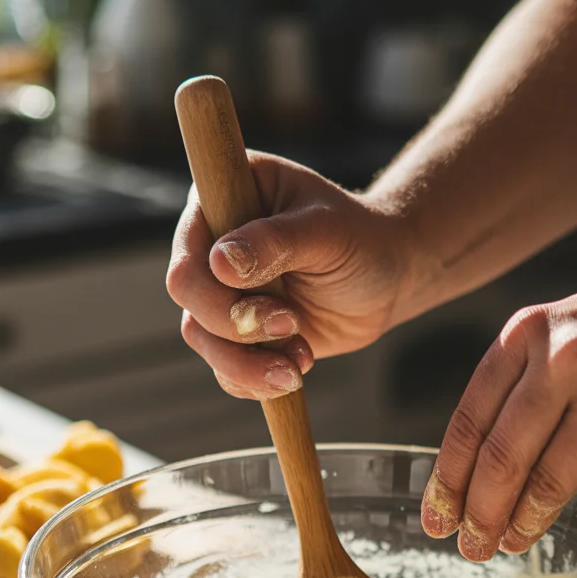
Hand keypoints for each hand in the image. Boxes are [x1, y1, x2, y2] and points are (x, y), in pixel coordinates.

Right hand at [167, 152, 407, 398]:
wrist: (388, 279)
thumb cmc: (360, 239)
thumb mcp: (326, 231)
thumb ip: (275, 242)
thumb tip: (219, 263)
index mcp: (224, 197)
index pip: (189, 248)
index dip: (214, 283)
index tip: (273, 297)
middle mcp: (211, 243)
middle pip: (189, 295)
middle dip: (237, 323)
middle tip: (290, 325)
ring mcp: (221, 290)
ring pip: (201, 336)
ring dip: (247, 361)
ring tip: (297, 364)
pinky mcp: (236, 332)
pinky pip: (222, 367)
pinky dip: (255, 380)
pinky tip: (294, 371)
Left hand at [422, 267, 576, 559]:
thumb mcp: (562, 333)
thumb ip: (517, 386)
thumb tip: (468, 475)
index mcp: (530, 331)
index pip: (470, 421)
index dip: (448, 480)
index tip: (436, 519)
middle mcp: (567, 358)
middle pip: (502, 461)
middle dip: (481, 516)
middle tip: (472, 547)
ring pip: (548, 486)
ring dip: (526, 524)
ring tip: (515, 539)